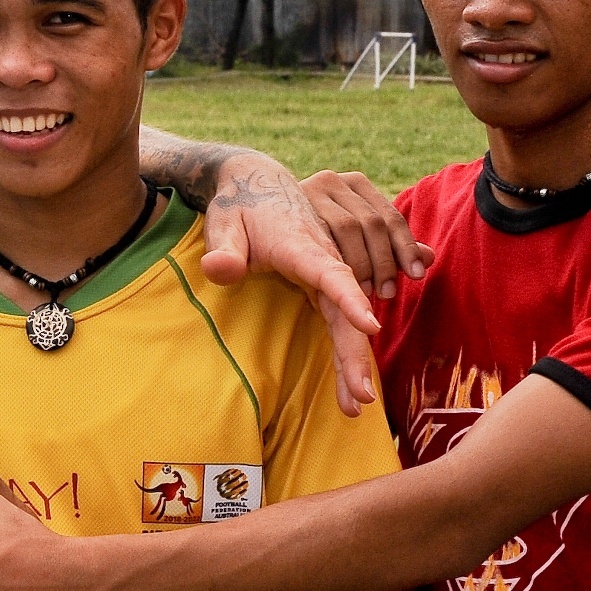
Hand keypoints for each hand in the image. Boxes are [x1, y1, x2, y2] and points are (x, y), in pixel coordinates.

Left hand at [194, 150, 384, 415]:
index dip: (350, 298)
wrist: (259, 184)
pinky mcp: (326, 284)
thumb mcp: (224, 223)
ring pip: (347, 322)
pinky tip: (350, 385)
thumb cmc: (240, 206)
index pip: (331, 274)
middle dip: (354, 356)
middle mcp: (324, 261)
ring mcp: (328, 274)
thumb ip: (223, 249)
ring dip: (353, 362)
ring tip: (354, 406)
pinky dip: (348, 351)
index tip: (370, 325)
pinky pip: (341, 321)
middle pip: (346, 312)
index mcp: (301, 246)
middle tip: (360, 400)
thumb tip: (219, 270)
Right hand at [300, 169, 432, 301]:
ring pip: (351, 226)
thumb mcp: (358, 236)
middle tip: (387, 293)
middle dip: (385, 260)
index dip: (406, 246)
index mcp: (356, 183)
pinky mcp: (292, 202)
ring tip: (368, 292)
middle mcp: (334, 180)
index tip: (415, 275)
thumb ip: (394, 246)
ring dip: (364, 263)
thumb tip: (430, 257)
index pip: (390, 217)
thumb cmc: (315, 231)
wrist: (254, 208)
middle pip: (372, 222)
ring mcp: (312, 188)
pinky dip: (339, 260)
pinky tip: (343, 281)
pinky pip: (324, 233)